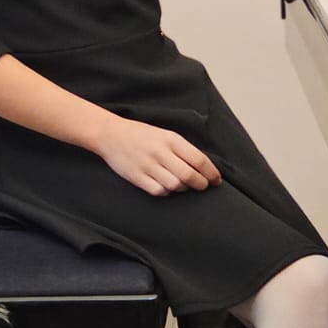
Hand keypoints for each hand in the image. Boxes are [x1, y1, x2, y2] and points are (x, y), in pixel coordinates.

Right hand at [96, 114, 222, 196]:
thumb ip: (182, 150)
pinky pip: (159, 191)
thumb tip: (203, 167)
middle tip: (203, 186)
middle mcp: (161, 152)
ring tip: (183, 185)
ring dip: (183, 188)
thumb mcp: (165, 135)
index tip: (216, 180)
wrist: (111, 135)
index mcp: (171, 139)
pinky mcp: (137, 177)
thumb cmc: (141, 135)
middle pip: (189, 176)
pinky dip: (166, 192)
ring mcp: (148, 165)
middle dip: (201, 184)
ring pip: (175, 185)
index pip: (199, 160)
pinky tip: (166, 187)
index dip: (211, 173)